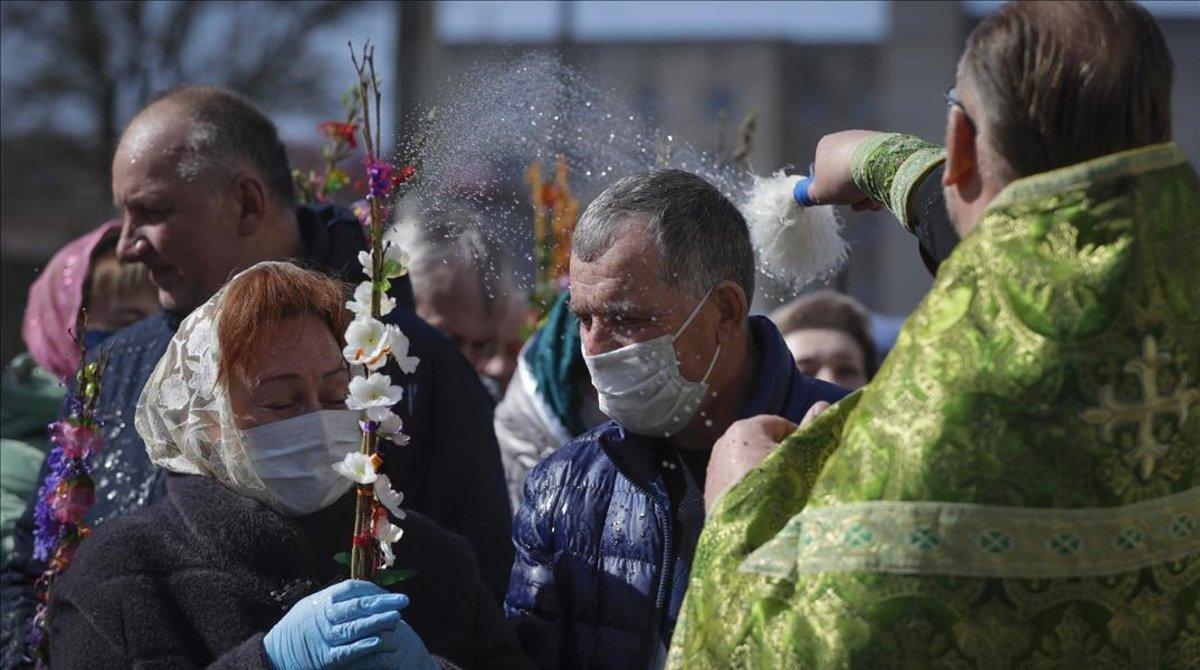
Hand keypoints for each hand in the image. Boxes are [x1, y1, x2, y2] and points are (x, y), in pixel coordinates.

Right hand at [263, 579, 414, 669]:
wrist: (275, 654)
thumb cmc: (299, 627)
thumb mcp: (312, 605)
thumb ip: (336, 599)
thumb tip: (365, 591)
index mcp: (322, 600)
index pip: (353, 589)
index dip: (374, 590)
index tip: (391, 594)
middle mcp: (324, 616)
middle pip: (357, 606)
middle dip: (382, 603)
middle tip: (404, 601)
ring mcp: (324, 637)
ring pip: (354, 627)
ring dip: (377, 622)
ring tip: (397, 618)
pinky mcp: (325, 658)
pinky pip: (346, 651)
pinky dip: (362, 646)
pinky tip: (378, 641)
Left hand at [704, 404, 829, 513]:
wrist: (745, 532)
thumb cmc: (777, 488)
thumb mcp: (800, 457)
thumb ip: (812, 429)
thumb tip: (824, 403)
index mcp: (745, 428)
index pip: (780, 424)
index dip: (799, 439)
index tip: (808, 459)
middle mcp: (724, 442)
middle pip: (763, 443)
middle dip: (780, 457)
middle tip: (796, 478)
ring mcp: (714, 467)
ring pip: (749, 462)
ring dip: (765, 474)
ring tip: (779, 495)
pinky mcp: (710, 490)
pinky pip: (737, 481)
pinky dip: (750, 489)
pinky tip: (761, 506)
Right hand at [805, 130, 883, 211]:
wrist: (876, 164)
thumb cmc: (841, 178)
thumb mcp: (819, 192)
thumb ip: (811, 194)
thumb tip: (810, 194)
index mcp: (826, 145)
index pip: (824, 170)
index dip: (830, 188)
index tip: (837, 197)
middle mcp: (846, 138)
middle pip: (846, 174)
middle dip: (853, 194)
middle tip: (857, 203)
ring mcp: (868, 140)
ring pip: (865, 175)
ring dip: (868, 193)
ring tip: (872, 200)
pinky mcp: (887, 145)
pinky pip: (880, 169)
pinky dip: (881, 183)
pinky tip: (884, 191)